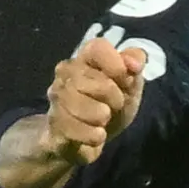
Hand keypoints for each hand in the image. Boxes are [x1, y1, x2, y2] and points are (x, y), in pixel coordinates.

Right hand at [44, 36, 145, 163]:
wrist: (85, 140)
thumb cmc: (108, 106)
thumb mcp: (129, 85)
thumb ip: (135, 66)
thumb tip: (134, 64)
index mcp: (86, 58)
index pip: (97, 48)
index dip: (116, 65)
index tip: (126, 81)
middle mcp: (65, 73)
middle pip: (93, 80)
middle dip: (114, 98)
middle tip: (115, 106)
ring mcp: (56, 98)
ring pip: (82, 105)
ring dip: (101, 117)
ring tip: (103, 121)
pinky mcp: (53, 123)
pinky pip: (74, 128)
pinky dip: (92, 136)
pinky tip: (96, 135)